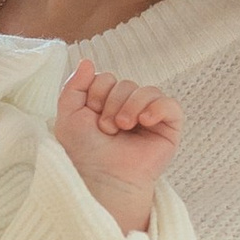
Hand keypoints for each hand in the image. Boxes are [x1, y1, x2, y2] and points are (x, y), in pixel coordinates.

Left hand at [54, 59, 182, 234]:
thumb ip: (73, 86)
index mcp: (107, 104)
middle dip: (112, 103)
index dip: (97, 93)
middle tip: (106, 129)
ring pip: (147, 90)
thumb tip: (88, 61)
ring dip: (130, 107)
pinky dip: (157, 108)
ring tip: (122, 128)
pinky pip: (170, 104)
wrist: (103, 178)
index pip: (107, 78)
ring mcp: (150, 117)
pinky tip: (145, 121)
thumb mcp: (68, 116)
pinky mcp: (168, 128)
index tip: (91, 117)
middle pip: (126, 83)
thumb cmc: (85, 153)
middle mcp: (130, 108)